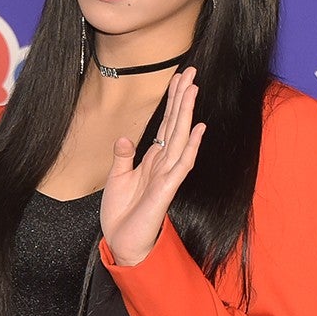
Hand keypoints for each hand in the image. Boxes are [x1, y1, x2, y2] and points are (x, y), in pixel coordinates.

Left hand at [100, 67, 205, 266]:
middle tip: (191, 71)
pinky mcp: (166, 190)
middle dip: (183, 98)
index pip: (166, 125)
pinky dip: (191, 147)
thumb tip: (125, 137)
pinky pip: (182, 165)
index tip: (179, 78)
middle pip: (176, 124)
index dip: (172, 101)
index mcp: (153, 160)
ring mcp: (167, 176)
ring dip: (187, 114)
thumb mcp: (117, 179)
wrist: (123, 244)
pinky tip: (199, 129)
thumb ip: (123, 157)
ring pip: (181, 138)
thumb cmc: (123, 215)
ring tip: (193, 89)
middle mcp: (164, 164)